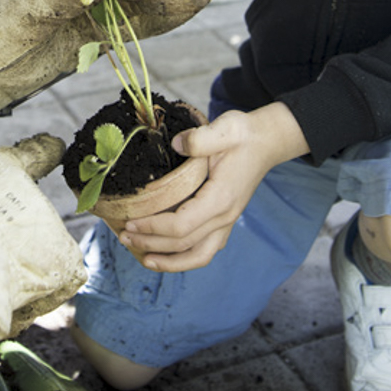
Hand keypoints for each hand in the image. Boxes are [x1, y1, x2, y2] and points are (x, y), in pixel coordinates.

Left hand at [117, 103, 306, 272]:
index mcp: (221, 199)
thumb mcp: (225, 129)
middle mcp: (225, 217)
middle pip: (184, 244)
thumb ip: (200, 138)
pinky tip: (165, 255)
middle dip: (151, 244)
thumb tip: (175, 144)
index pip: (182, 225)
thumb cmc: (243, 136)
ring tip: (142, 257)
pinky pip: (204, 250)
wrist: (266, 142)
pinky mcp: (224, 222)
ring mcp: (227, 222)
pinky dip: (184, 259)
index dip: (153, 228)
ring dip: (169, 261)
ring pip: (198, 256)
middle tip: (123, 237)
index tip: (130, 222)